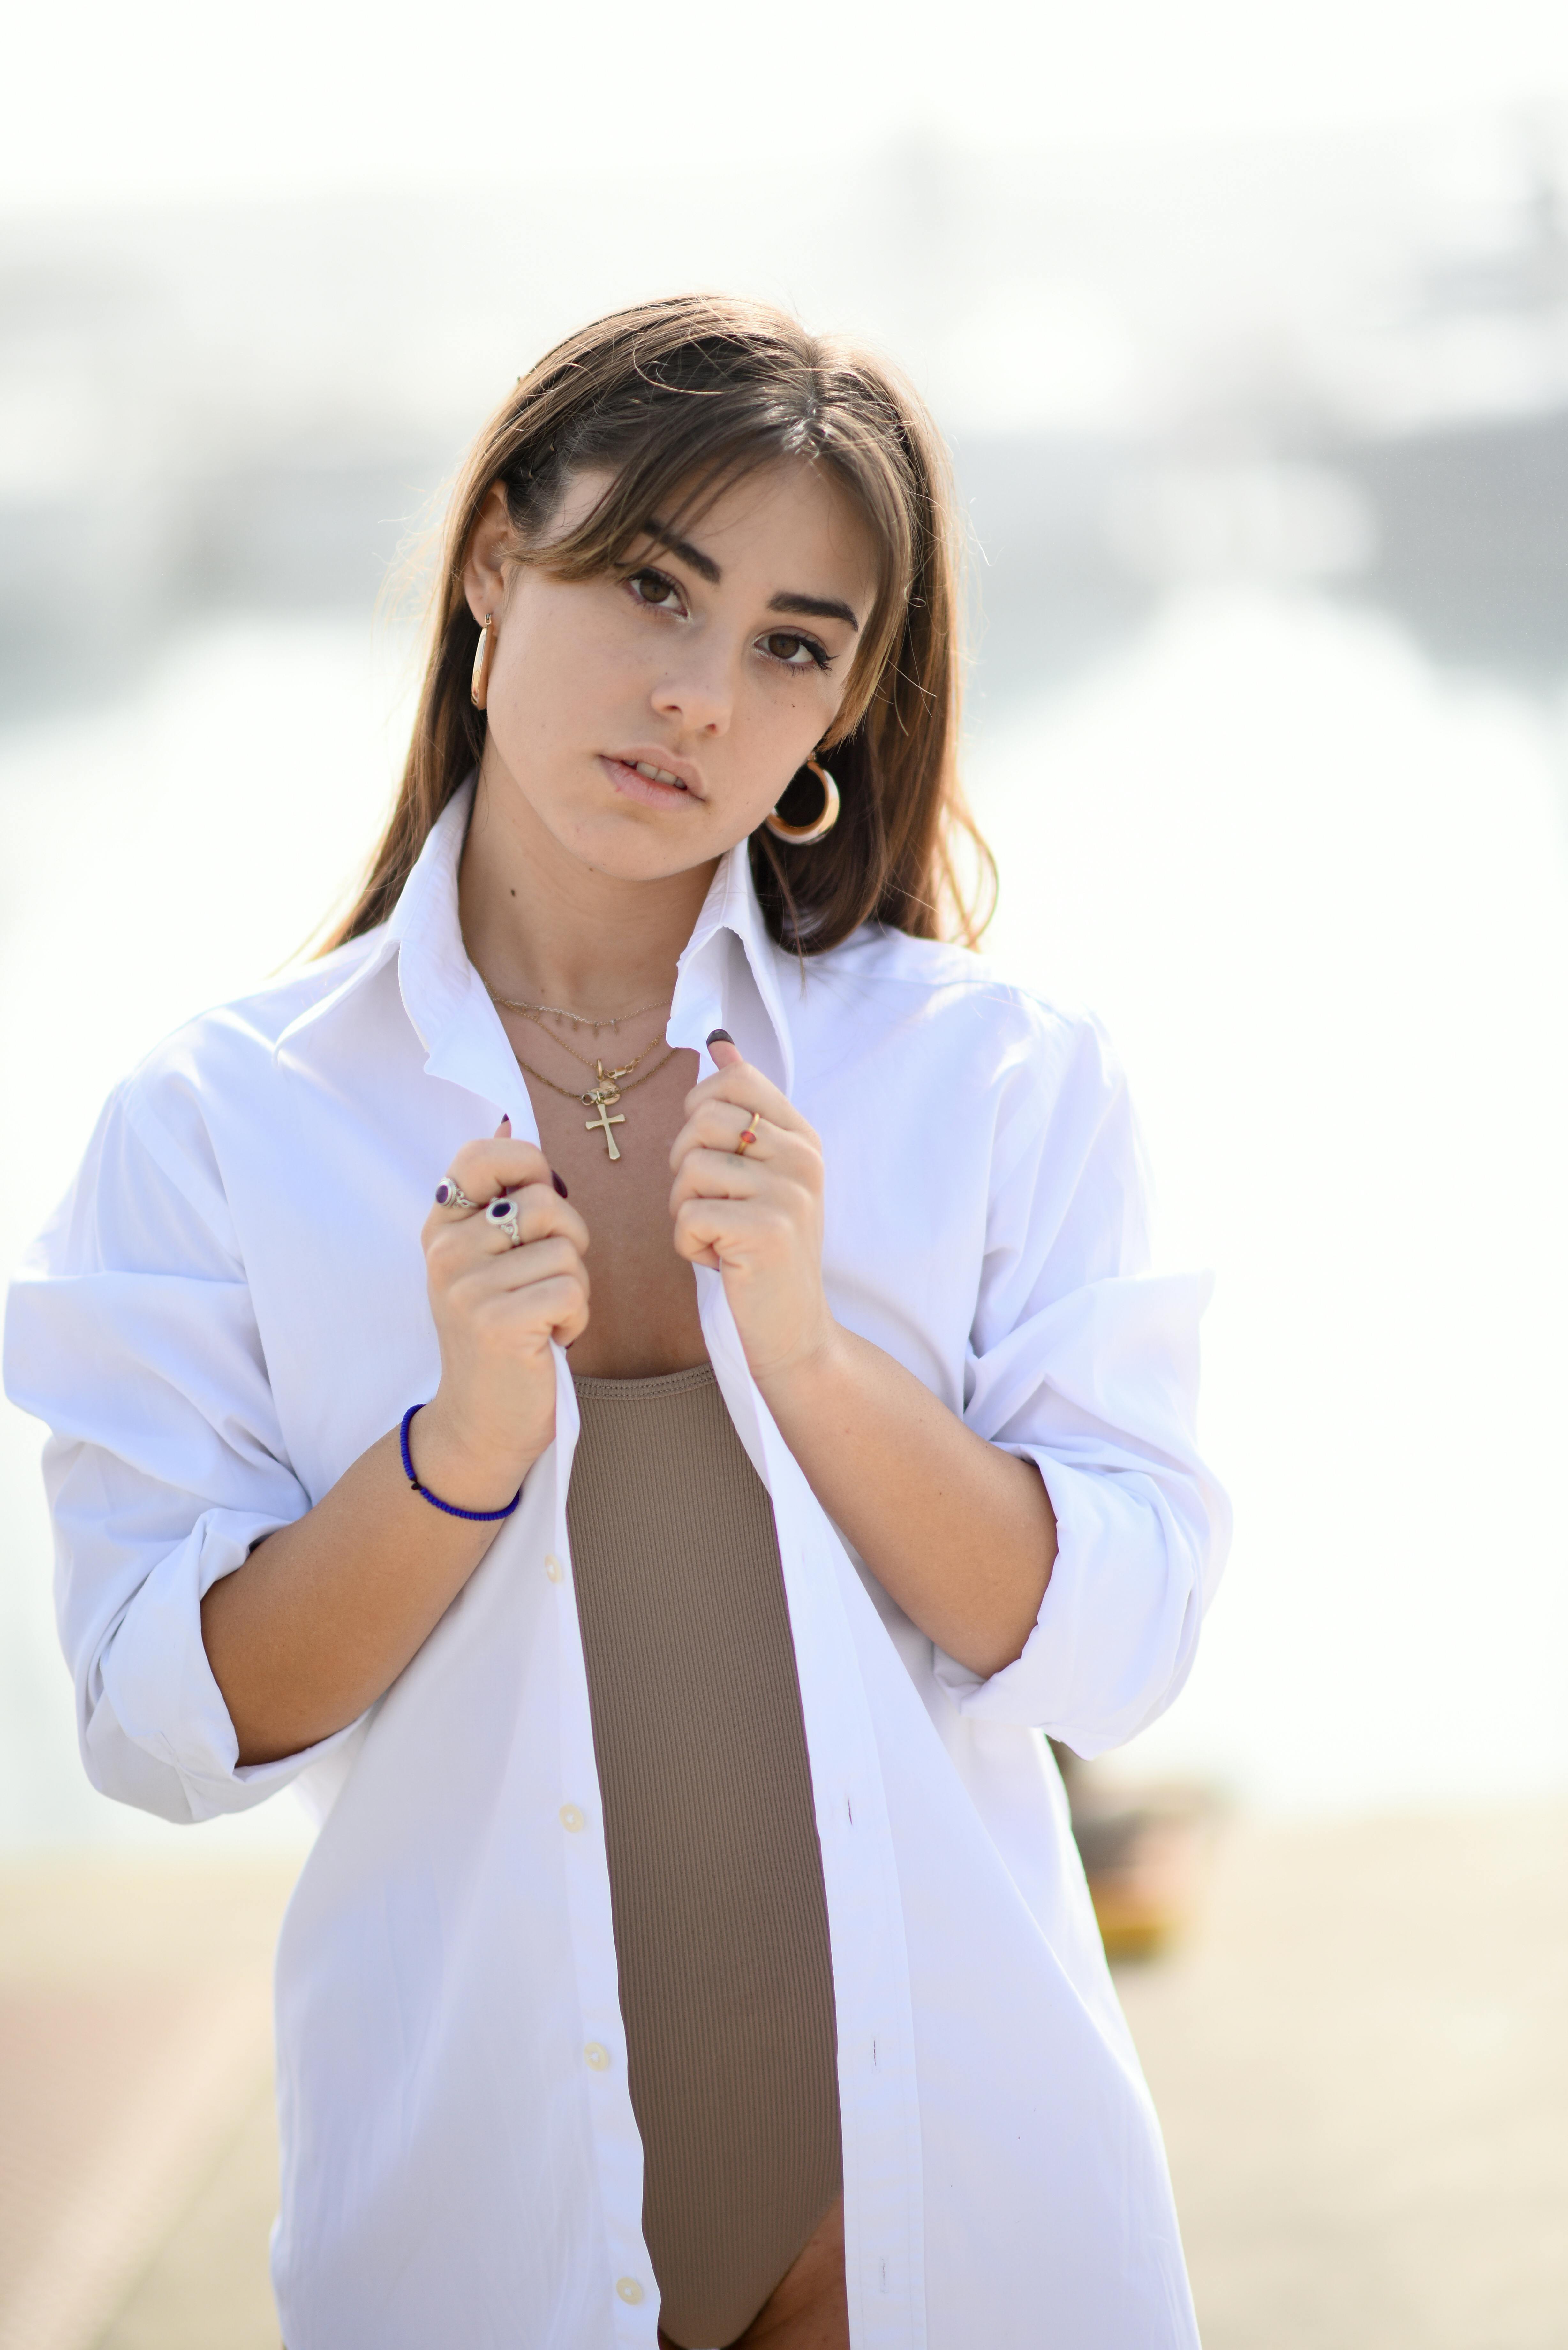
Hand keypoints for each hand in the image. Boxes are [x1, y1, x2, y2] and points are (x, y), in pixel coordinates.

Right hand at [417, 1123, 589, 1505]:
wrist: (480, 1421)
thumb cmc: (500, 1334)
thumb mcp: (486, 1260)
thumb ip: (497, 1198)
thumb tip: (509, 1122)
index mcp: (441, 1227)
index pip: (481, 1155)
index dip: (527, 1165)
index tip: (538, 1199)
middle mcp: (446, 1250)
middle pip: (545, 1201)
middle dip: (568, 1240)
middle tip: (545, 1282)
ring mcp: (468, 1286)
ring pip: (566, 1249)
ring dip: (573, 1286)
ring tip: (543, 1316)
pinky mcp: (498, 1321)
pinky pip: (571, 1289)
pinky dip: (576, 1317)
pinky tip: (550, 1339)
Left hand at [667, 1041, 836, 1387]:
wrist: (793, 1329)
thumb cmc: (764, 1250)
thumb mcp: (761, 1173)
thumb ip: (745, 1108)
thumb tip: (720, 1042)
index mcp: (802, 1137)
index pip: (735, 1080)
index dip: (699, 1110)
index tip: (711, 1152)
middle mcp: (802, 1158)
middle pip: (701, 1121)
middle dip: (684, 1166)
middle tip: (712, 1205)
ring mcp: (788, 1194)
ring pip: (689, 1169)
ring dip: (684, 1209)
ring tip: (716, 1235)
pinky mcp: (766, 1231)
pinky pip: (689, 1215)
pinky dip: (689, 1244)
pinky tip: (719, 1261)